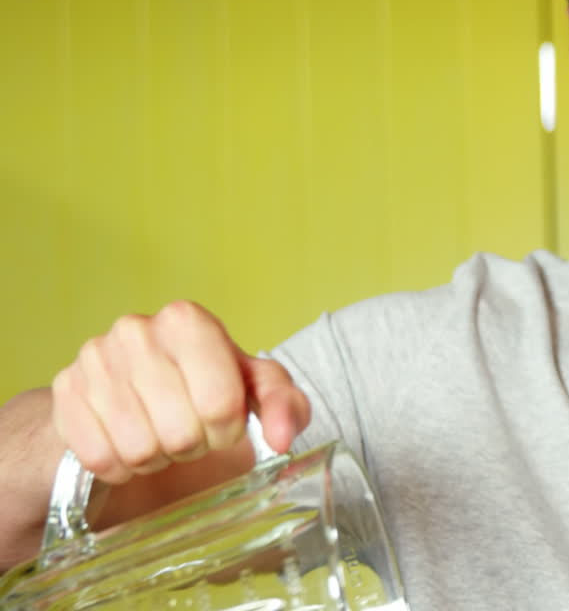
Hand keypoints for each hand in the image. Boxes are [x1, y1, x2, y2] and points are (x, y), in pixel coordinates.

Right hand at [50, 300, 310, 484]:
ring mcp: (93, 360)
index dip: (227, 429)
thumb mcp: (256, 388)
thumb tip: (282, 438)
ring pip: (138, 450)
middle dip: (193, 446)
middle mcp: (136, 330)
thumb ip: (284, 405)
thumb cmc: (205, 386)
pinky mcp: (64, 393)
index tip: (222, 421)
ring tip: (161, 436)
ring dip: (157, 458)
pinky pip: (100, 459)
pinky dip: (121, 468)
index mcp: (188, 320)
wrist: (133, 390)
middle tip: (190, 432)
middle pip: (180, 432)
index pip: (220, 404)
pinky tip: (128, 444)